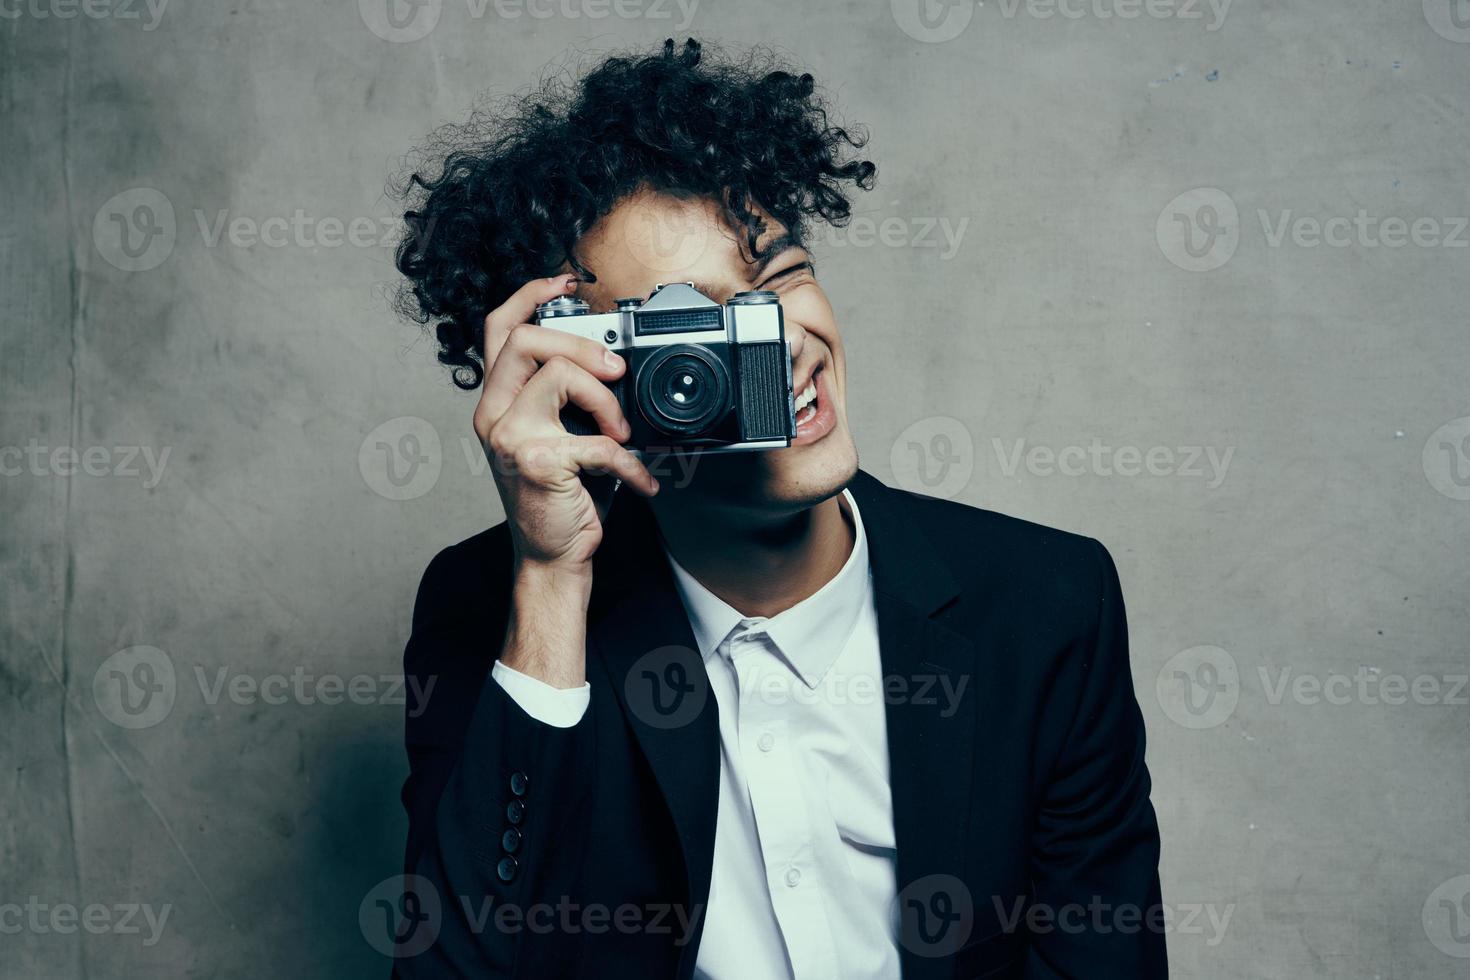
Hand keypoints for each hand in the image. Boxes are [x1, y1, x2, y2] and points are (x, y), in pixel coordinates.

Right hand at [475, 275, 659, 570]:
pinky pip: (597, 442)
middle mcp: (493, 414)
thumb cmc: (560, 496)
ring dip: (607, 401)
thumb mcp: (559, 436)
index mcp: (497, 401)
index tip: (565, 281)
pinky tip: (642, 481)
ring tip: (622, 434)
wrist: (552, 556)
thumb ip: (568, 398)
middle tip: (616, 372)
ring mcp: (509, 437)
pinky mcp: (536, 463)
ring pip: (559, 376)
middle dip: (582, 346)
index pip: (499, 329)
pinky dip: (631, 464)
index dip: (529, 294)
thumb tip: (613, 360)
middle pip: (527, 340)